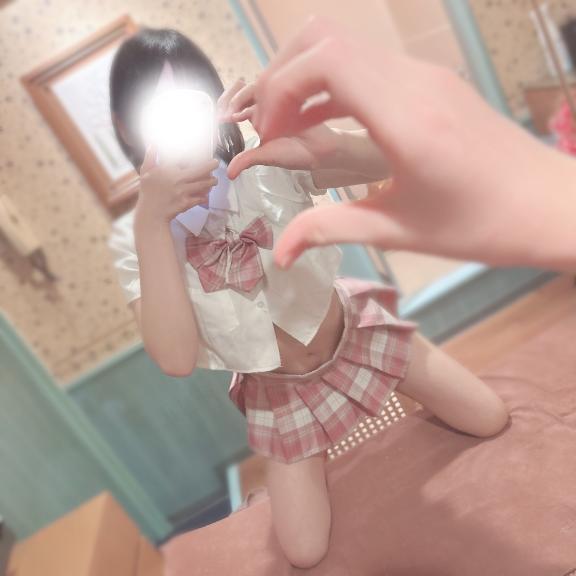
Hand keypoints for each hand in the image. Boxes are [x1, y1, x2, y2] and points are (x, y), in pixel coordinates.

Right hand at [135, 146, 217, 225]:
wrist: (151, 214)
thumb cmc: (147, 193)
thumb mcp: (145, 173)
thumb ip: (150, 158)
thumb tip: (152, 146)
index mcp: (168, 170)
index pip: (184, 159)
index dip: (195, 155)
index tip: (202, 154)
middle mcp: (178, 180)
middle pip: (199, 171)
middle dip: (210, 166)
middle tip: (216, 163)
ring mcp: (183, 192)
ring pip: (202, 184)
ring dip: (211, 182)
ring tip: (215, 180)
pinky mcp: (186, 203)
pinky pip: (200, 198)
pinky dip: (204, 196)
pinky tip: (206, 195)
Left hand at [218, 78, 341, 178]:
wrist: (320, 150)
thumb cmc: (296, 153)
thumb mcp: (265, 157)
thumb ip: (246, 160)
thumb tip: (228, 174)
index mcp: (257, 117)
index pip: (235, 105)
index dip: (224, 109)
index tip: (218, 121)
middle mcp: (265, 106)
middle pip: (240, 91)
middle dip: (229, 99)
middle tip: (224, 115)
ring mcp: (278, 99)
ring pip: (254, 87)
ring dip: (240, 98)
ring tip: (234, 116)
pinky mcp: (289, 94)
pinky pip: (272, 87)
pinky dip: (259, 97)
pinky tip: (250, 112)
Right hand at [246, 18, 575, 270]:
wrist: (549, 205)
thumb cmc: (481, 224)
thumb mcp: (400, 231)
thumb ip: (332, 230)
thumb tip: (281, 252)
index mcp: (406, 117)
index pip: (326, 61)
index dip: (280, 88)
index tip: (268, 135)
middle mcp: (414, 81)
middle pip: (324, 39)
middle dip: (281, 77)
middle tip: (269, 128)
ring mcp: (424, 76)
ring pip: (345, 47)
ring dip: (305, 80)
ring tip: (288, 129)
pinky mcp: (430, 83)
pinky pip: (367, 67)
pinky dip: (332, 88)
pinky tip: (323, 126)